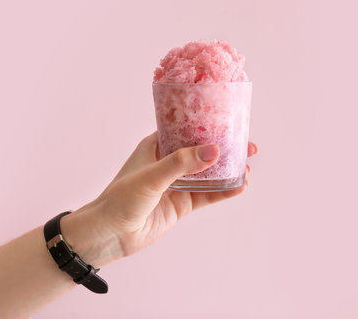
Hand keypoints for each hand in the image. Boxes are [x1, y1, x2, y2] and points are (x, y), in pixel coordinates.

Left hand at [63, 131, 257, 266]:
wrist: (110, 234)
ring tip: (248, 166)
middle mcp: (169, 162)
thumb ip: (182, 164)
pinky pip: (207, 194)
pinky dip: (223, 191)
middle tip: (248, 146)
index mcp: (157, 146)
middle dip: (225, 148)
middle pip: (203, 151)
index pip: (187, 129)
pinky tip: (240, 187)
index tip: (231, 122)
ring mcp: (177, 184)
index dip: (209, 126)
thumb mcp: (151, 176)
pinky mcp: (182, 204)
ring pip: (208, 173)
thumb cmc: (120, 199)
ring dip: (227, 170)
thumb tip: (214, 151)